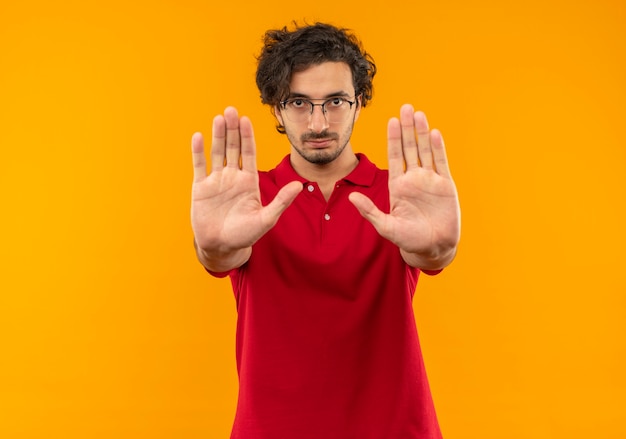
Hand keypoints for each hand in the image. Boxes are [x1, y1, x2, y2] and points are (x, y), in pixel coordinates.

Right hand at [191, 107, 301, 269]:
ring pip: (217, 152)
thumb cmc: (245, 235)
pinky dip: (198, 152)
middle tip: (231, 110)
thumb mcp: (266, 218)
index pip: (249, 153)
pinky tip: (198, 137)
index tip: (247, 120)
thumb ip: (281, 201)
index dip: (248, 137)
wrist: (221, 247)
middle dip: (233, 129)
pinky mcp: (200, 188)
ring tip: (219, 118)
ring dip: (218, 135)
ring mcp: (216, 181)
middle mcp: (233, 177)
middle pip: (233, 147)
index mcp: (249, 181)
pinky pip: (199, 166)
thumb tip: (299, 184)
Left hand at [349, 104, 460, 269]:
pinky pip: (441, 163)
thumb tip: (351, 198)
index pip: (394, 156)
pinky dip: (438, 148)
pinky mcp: (445, 186)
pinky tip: (435, 133)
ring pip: (425, 151)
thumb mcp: (386, 226)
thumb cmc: (409, 240)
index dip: (393, 138)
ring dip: (422, 133)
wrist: (434, 248)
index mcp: (398, 185)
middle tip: (406, 107)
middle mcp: (414, 179)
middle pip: (410, 147)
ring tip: (419, 114)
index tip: (391, 120)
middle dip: (407, 128)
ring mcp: (430, 181)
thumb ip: (370, 211)